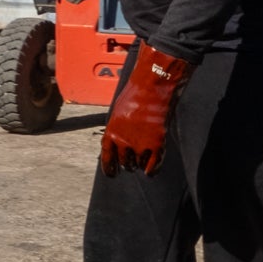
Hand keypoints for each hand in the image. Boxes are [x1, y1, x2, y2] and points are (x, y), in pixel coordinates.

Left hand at [98, 45, 193, 175]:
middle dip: (128, 164)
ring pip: (138, 165)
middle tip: (133, 160)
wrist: (153, 87)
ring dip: (140, 163)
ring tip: (145, 156)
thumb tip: (120, 143)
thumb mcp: (119, 113)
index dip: (109, 168)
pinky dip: (151, 169)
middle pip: (125, 163)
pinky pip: (152, 167)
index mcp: (111, 132)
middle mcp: (123, 141)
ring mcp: (139, 145)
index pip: (107, 158)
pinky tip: (151, 168)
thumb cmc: (136, 95)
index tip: (112, 174)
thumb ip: (118, 130)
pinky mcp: (155, 145)